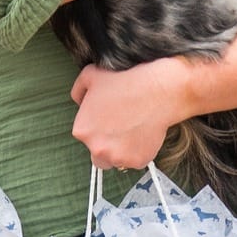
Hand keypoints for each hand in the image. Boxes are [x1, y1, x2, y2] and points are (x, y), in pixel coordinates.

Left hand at [71, 59, 189, 168]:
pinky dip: (140, 151)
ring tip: (134, 129)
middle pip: (98, 153)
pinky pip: (136, 160)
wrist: (158, 90)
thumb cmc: (126, 81)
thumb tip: (79, 102)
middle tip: (122, 126)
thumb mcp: (91, 75)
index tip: (110, 118)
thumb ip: (78, 90)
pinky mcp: (137, 161)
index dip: (98, 126)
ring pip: (116, 159)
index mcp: (82, 131)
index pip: (86, 136)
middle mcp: (96, 148)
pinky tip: (145, 133)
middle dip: (107, 143)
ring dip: (122, 150)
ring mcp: (117, 157)